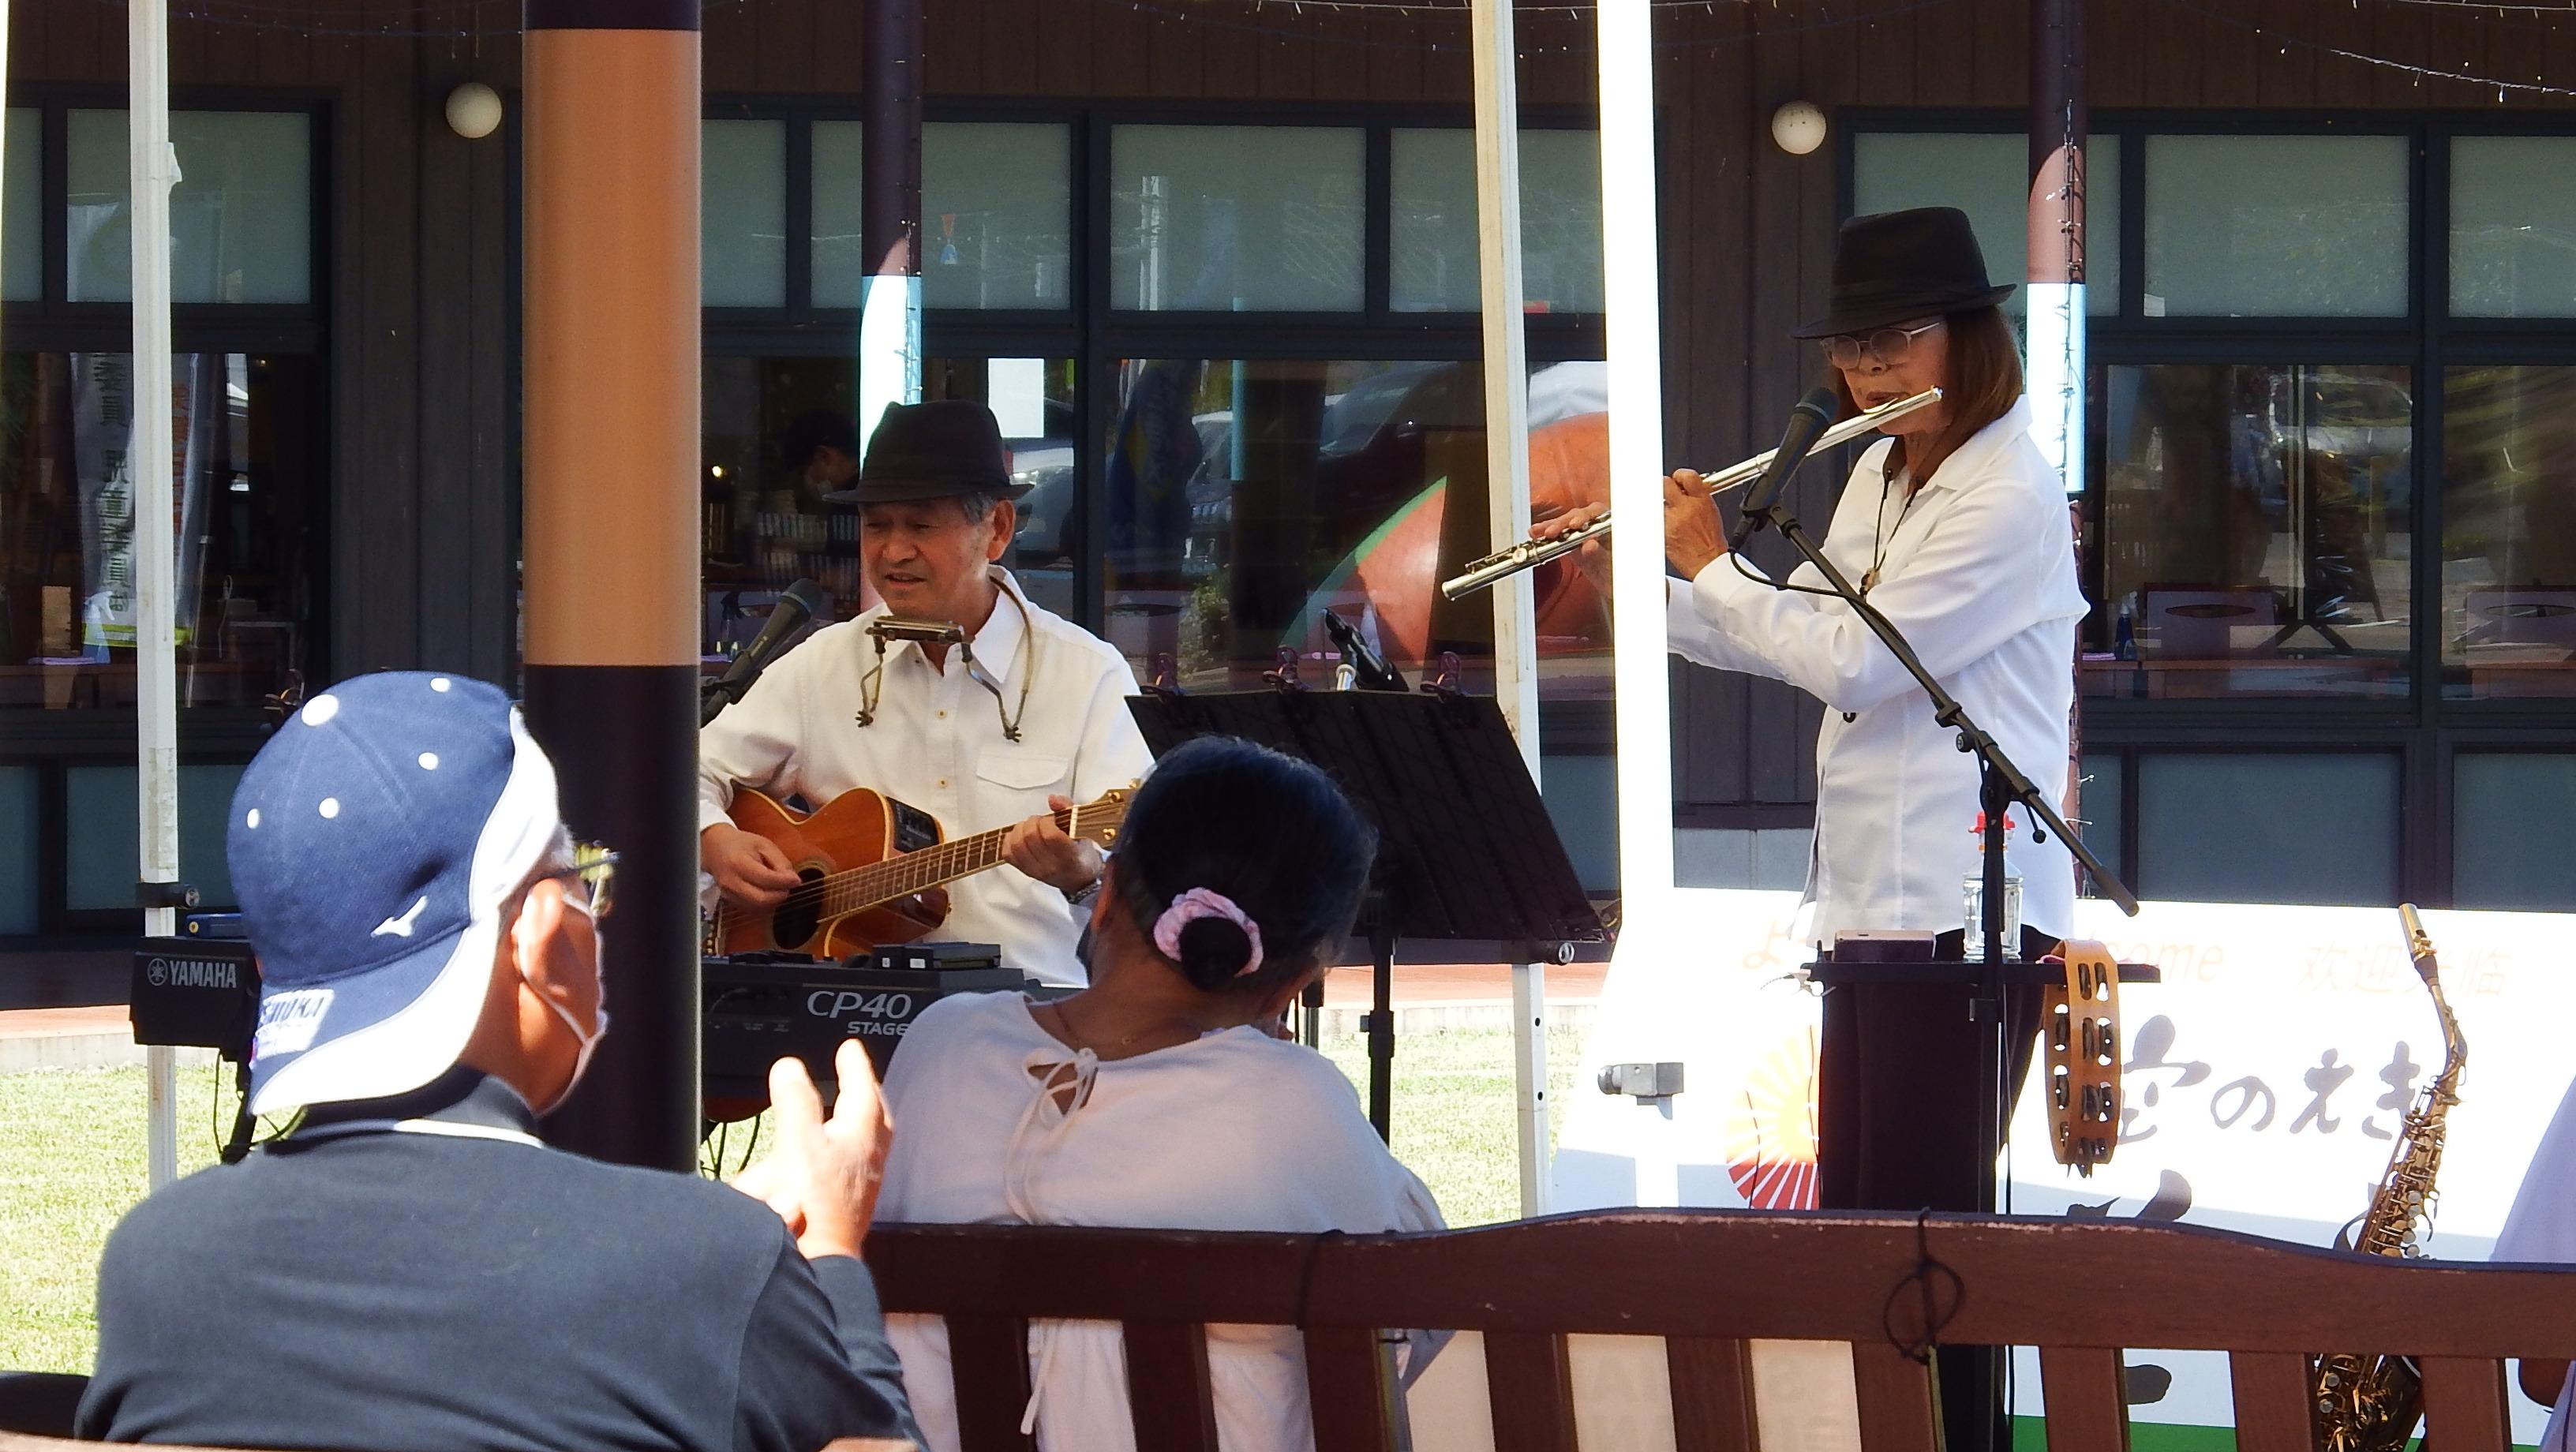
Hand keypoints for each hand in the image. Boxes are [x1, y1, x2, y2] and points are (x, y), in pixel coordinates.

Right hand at [702, 823, 800, 906]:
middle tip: (788, 886)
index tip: (797, 880)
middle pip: (761, 899)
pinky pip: (751, 907)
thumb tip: (794, 880)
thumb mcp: (764, 844)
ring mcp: (728, 893)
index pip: (766, 879)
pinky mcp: (729, 900)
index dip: (785, 882)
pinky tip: (768, 891)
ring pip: (757, 907)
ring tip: (778, 887)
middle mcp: (731, 882)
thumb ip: (780, 861)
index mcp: (739, 863)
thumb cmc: (741, 844)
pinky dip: (764, 903)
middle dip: (780, 895)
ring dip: (773, 900)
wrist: (714, 847)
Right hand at [730, 1041, 891, 1261]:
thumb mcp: (800, 1141)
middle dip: (867, 1094)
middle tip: (858, 1079)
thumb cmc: (817, 1206)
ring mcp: (863, 1184)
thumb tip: (790, 1067)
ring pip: (868, 1143)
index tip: (850, 1047)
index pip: (862, 1088)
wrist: (820, 1262)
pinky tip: (829, 1162)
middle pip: (876, 1116)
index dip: (854, 1065)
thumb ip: (795, 1101)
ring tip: (845, 1115)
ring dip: (858, 1125)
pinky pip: (853, 1170)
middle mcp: (870, 1158)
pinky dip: (843, 1155)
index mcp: (862, 1134)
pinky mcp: (850, 1207)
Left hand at [1002, 796, 1103, 893]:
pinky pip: (1008, 854)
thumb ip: (1068, 810)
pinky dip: (1010, 841)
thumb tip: (1052, 799)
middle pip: (1030, 837)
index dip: (1047, 822)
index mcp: (1070, 855)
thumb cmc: (1081, 853)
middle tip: (1041, 822)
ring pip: (1016, 845)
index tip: (1053, 820)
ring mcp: (1036, 870)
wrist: (1079, 877)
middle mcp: (1052, 866)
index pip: (1050, 836)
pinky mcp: (1025, 871)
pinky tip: (1020, 837)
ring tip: (1031, 828)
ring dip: (1020, 830)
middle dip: (1033, 822)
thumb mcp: (1083, 829)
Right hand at [1533, 502, 1610, 596]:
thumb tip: (1589, 545)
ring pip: (1566, 525)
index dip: (1584, 517)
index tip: (1575, 525)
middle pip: (1577, 517)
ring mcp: (1583, 535)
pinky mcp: (1573, 545)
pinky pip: (1560, 538)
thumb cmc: (1618, 573)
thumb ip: (1601, 554)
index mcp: (1611, 526)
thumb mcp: (1611, 566)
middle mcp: (1597, 526)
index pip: (1597, 514)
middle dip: (1563, 524)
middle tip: (1552, 532)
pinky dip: (1547, 537)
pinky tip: (1536, 534)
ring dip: (1552, 528)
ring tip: (1539, 531)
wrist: (1615, 588)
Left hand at [1662, 469, 1728, 578]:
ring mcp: (1671, 521)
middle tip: (1666, 494)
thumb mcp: (1711, 511)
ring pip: (1655, 502)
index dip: (1679, 476)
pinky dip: (1657, 521)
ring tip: (1670, 517)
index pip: (1687, 476)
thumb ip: (1697, 495)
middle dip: (1664, 486)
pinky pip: (1654, 520)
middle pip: (1664, 484)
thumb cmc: (1711, 541)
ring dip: (1660, 506)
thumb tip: (1684, 485)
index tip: (1677, 480)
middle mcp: (1684, 509)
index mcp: (1701, 501)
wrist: (1707, 563)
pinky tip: (1667, 527)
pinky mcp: (1661, 533)